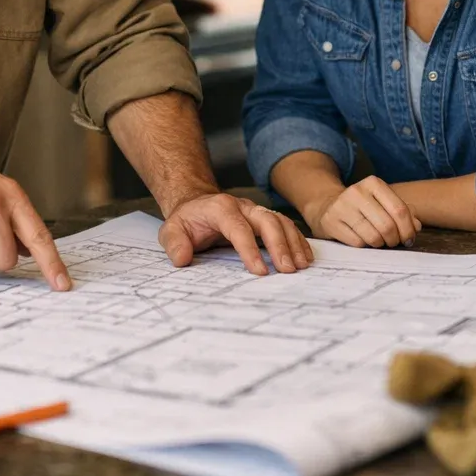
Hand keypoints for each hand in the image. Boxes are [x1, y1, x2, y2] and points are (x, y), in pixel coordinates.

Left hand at [158, 192, 312, 274]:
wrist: (196, 204)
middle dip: (279, 245)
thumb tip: (182, 259)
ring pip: (281, 221)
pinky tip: (305, 257)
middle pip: (267, 221)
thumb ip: (174, 243)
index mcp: (221, 208)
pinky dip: (297, 241)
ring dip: (293, 243)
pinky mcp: (264, 218)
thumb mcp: (171, 230)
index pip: (238, 228)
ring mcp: (256, 211)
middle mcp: (243, 206)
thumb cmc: (187, 220)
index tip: (260, 271)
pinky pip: (286, 226)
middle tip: (287, 270)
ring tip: (301, 265)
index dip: (250, 249)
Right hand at [304, 176, 419, 246]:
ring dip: (381, 244)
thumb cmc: (363, 207)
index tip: (409, 238)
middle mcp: (356, 191)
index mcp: (373, 183)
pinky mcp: (331, 222)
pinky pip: (358, 243)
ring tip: (379, 241)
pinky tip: (363, 240)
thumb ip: (403, 213)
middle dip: (395, 240)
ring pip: (373, 237)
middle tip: (394, 242)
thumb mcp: (383, 203)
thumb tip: (416, 226)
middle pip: (387, 225)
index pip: (400, 210)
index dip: (408, 229)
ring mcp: (341, 206)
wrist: (327, 206)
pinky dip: (365, 246)